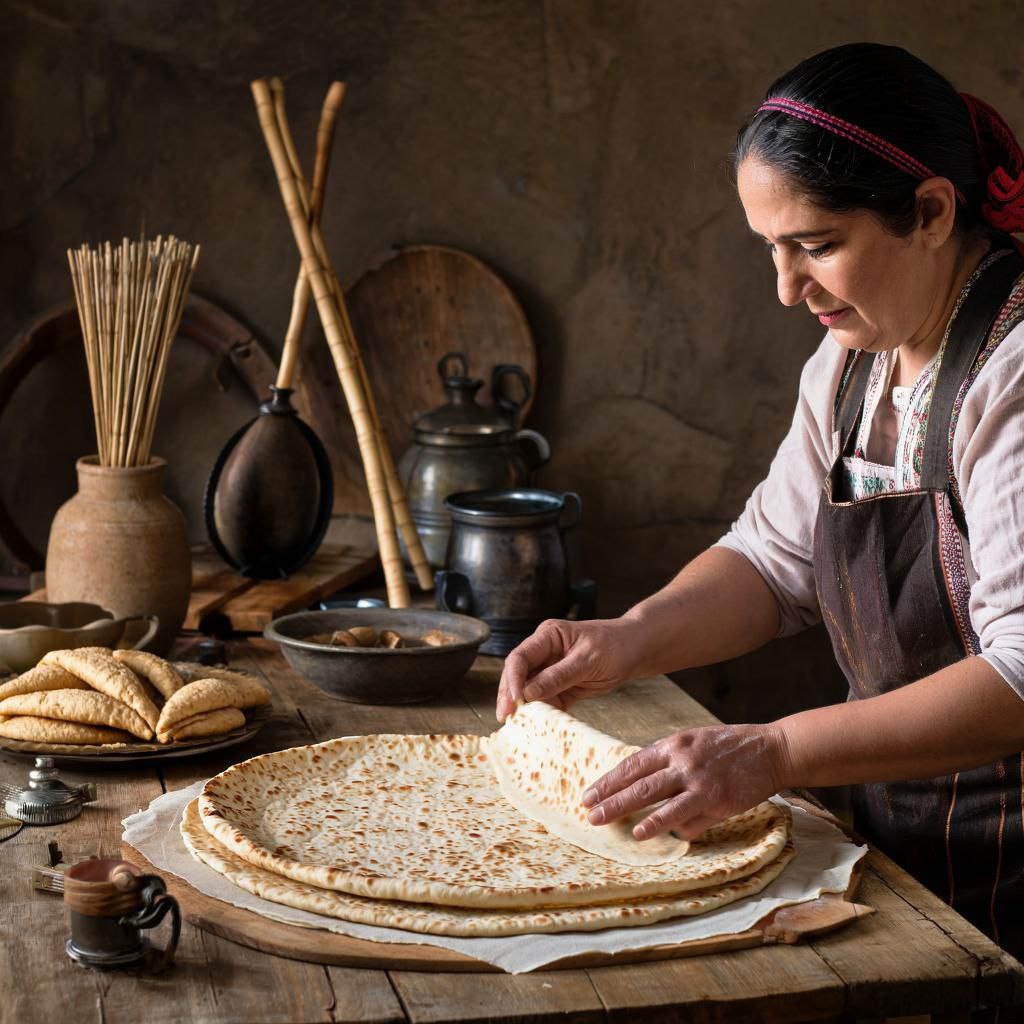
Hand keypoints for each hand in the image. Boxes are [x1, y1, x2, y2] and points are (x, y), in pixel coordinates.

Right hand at [495, 617, 645, 721]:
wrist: (635, 650)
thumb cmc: (614, 646)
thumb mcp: (588, 660)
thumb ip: (559, 676)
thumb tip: (528, 692)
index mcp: (548, 636)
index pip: (520, 657)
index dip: (513, 679)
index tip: (515, 700)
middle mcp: (544, 652)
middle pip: (517, 674)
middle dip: (509, 695)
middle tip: (505, 717)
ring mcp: (550, 670)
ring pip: (528, 690)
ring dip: (522, 707)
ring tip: (515, 726)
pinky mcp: (560, 686)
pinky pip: (545, 701)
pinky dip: (540, 714)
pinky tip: (534, 727)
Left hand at [581, 723, 790, 840]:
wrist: (769, 750)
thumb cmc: (726, 745)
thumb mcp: (691, 741)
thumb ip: (667, 759)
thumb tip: (637, 781)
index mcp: (673, 745)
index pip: (632, 765)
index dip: (608, 782)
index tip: (588, 795)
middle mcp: (683, 762)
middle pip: (641, 786)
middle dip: (613, 802)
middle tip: (591, 815)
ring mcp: (701, 783)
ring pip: (664, 805)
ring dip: (643, 821)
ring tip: (625, 832)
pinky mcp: (718, 802)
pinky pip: (691, 821)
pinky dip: (677, 829)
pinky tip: (666, 836)